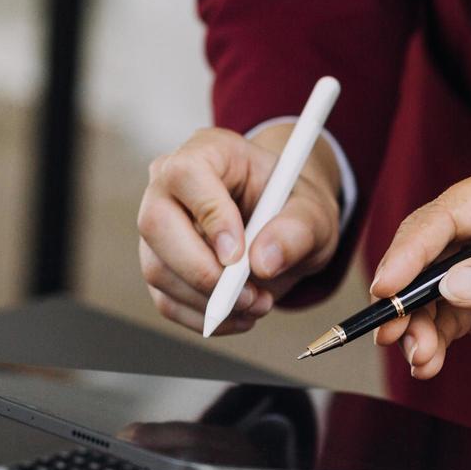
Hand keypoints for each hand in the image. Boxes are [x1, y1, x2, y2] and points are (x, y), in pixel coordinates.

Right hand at [137, 124, 341, 334]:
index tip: (240, 256)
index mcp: (210, 151)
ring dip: (209, 301)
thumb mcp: (314, 215)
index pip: (187, 175)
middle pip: (156, 224)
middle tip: (250, 296)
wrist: (286, 228)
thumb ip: (297, 231)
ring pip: (158, 268)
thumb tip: (262, 262)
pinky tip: (240, 315)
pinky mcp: (161, 263)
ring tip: (258, 304)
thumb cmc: (296, 210)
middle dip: (203, 271)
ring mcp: (159, 226)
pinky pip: (166, 300)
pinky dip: (205, 318)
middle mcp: (171, 184)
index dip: (210, 216)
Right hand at [369, 154, 470, 463]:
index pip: (448, 213)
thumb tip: (454, 284)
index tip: (389, 287)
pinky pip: (439, 320)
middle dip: (404, 295)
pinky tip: (427, 363)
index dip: (412, 250)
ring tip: (420, 358)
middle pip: (424, 251)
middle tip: (389, 332)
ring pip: (425, 292)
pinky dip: (428, 342)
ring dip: (414, 327)